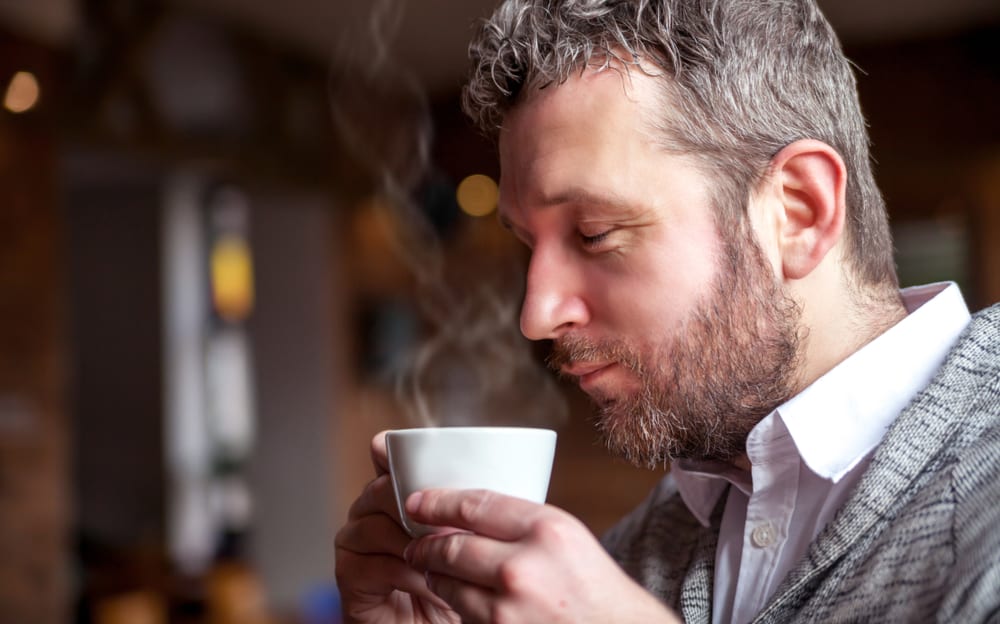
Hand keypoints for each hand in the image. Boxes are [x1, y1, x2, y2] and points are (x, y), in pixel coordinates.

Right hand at [334, 432, 459, 623]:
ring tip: (450, 562)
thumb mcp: (471, 538)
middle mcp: (369, 510)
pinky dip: (410, 576)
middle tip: (452, 527)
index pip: (389, 461)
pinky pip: (376, 564)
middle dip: (418, 507)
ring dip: (418, 545)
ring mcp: (354, 540)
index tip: (395, 449)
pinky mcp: (348, 574)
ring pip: (378, 526)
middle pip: (382, 490)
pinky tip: (434, 586)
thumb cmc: (456, 581)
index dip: (391, 454)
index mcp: (396, 492)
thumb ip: (469, 509)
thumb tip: (496, 481)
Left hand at [402, 489, 680, 623]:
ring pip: (449, 584)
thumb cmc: (595, 589)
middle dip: (426, 545)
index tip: (416, 501)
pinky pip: (463, 615)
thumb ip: (521, 524)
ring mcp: (509, 608)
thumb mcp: (567, 538)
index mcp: (546, 529)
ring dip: (436, 577)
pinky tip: (461, 601)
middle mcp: (524, 566)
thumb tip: (464, 513)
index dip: (437, 501)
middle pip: (452, 546)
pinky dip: (456, 607)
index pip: (474, 505)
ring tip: (435, 571)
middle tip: (415, 544)